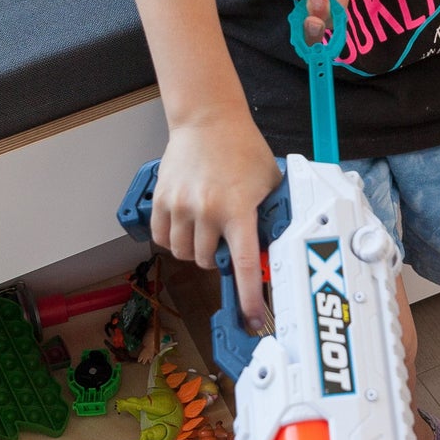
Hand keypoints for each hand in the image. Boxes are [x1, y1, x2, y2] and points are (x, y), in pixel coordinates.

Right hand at [152, 112, 280, 327]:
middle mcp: (206, 211)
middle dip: (216, 257)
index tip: (250, 319)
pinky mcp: (162, 200)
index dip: (249, 297)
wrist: (208, 120)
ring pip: (181, 253)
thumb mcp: (270, 183)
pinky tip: (185, 225)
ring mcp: (180, 206)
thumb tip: (278, 247)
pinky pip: (161, 238)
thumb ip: (272, 216)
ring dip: (194, 249)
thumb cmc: (242, 148)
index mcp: (238, 210)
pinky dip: (171, 239)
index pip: (244, 265)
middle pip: (206, 261)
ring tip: (205, 229)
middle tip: (224, 239)